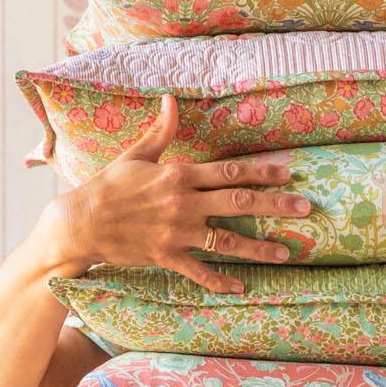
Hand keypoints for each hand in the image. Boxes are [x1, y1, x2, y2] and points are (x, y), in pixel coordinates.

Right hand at [52, 95, 309, 294]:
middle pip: (239, 203)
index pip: (230, 172)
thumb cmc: (108, 186)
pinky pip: (199, 271)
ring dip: (258, 249)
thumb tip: (171, 99)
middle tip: (305, 208)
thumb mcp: (136, 154)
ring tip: (287, 253)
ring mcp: (177, 233)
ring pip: (226, 241)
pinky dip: (219, 281)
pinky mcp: (167, 257)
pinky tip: (241, 288)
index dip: (262, 172)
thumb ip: (161, 131)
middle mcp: (184, 204)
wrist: (80, 223)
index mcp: (179, 175)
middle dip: (275, 205)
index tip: (289, 172)